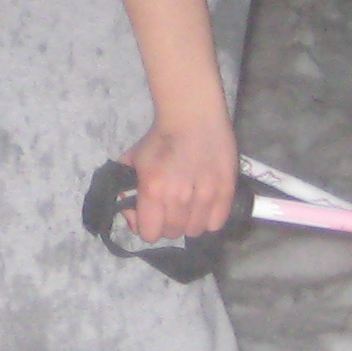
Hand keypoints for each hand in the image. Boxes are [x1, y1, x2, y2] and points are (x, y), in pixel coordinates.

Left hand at [120, 116, 243, 241]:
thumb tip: (131, 215)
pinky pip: (216, 223)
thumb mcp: (133, 161)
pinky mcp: (226, 190)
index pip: (149, 234)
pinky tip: (204, 206)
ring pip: (194, 230)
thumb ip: (126, 190)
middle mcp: (178, 197)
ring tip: (188, 206)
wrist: (192, 116)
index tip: (150, 217)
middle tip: (170, 208)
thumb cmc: (160, 138)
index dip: (147, 227)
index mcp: (153, 190)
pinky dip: (209, 219)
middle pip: (172, 233)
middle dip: (167, 224)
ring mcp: (205, 195)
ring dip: (189, 222)